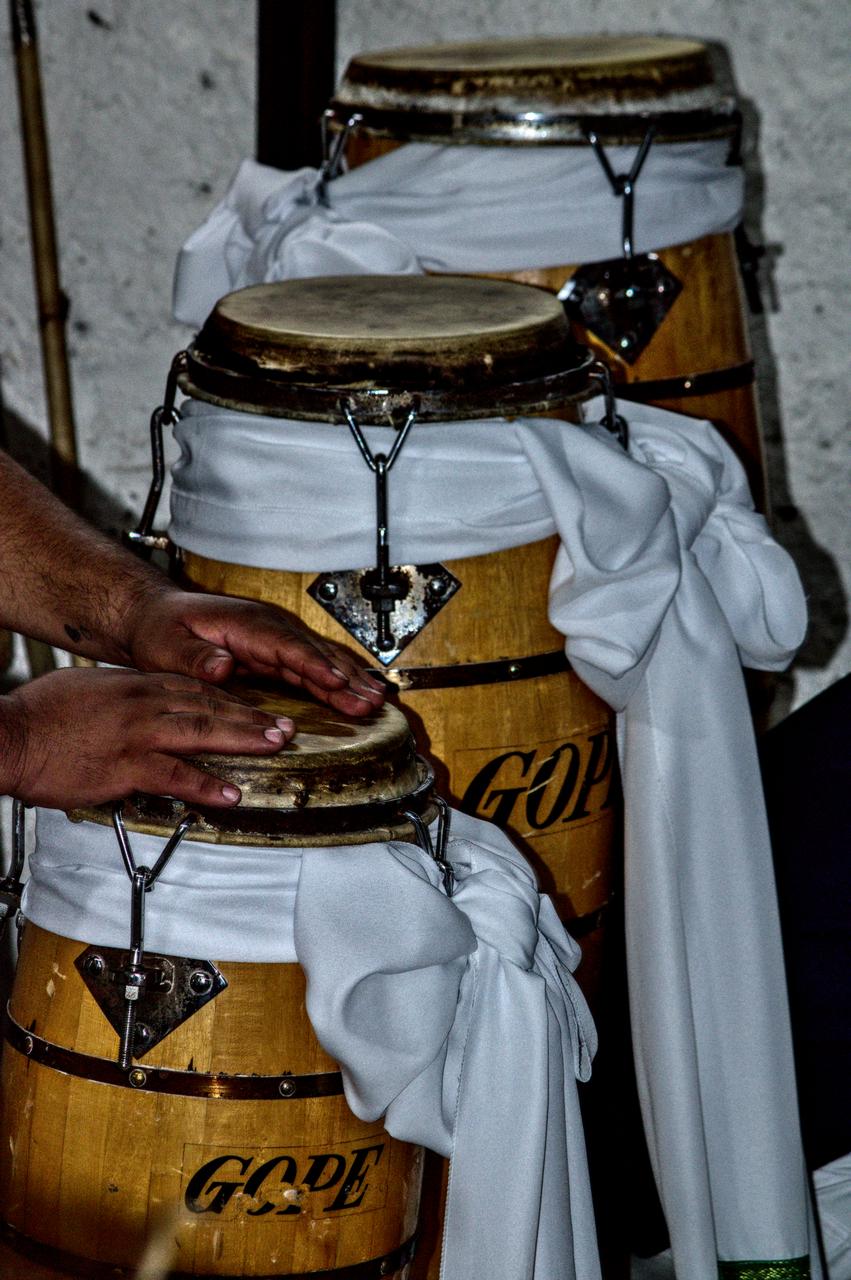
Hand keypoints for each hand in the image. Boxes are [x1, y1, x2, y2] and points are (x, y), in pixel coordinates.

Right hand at [0, 667, 295, 809]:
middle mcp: (143, 704)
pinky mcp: (126, 765)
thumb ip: (123, 696)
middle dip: (252, 715)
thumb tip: (142, 702)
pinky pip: (175, 775)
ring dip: (243, 739)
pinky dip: (206, 784)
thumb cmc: (41, 715)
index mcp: (135, 685)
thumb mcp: (88, 688)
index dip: (232, 698)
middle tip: (286, 725)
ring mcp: (137, 734)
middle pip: (209, 706)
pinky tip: (230, 792)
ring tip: (275, 747)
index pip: (195, 688)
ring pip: (202, 732)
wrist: (11, 735)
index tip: (258, 706)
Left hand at [122, 587, 384, 715]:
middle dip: (345, 676)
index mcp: (245, 624)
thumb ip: (194, 657)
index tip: (337, 681)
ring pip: (321, 659)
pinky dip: (337, 681)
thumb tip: (221, 665)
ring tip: (377, 701)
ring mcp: (275, 639)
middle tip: (371, 699)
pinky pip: (313, 667)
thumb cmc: (160, 629)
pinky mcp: (276, 653)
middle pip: (314, 652)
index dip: (314, 664)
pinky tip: (356, 695)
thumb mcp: (165, 645)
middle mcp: (267, 628)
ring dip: (349, 679)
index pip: (286, 645)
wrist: (157, 616)